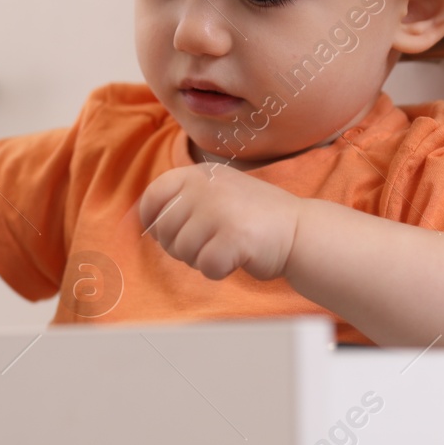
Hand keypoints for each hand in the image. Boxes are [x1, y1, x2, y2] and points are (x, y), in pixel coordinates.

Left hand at [137, 164, 303, 281]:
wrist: (300, 230)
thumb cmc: (255, 217)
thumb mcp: (218, 191)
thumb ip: (185, 198)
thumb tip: (143, 222)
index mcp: (198, 173)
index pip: (153, 196)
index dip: (151, 220)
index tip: (164, 233)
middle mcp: (205, 187)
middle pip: (164, 231)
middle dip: (181, 247)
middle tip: (209, 243)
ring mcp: (218, 211)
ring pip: (183, 252)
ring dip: (201, 259)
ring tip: (227, 246)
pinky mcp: (232, 237)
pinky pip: (206, 267)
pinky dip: (219, 271)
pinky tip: (238, 257)